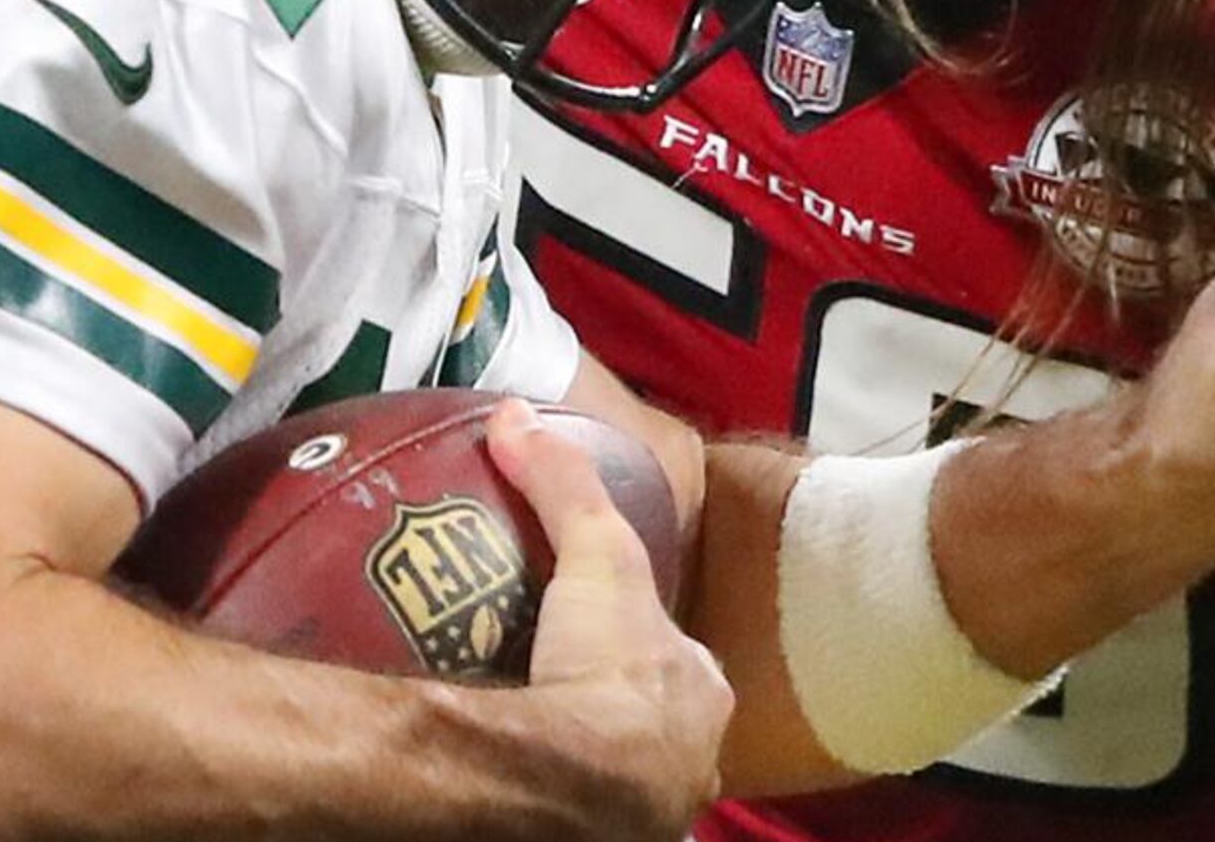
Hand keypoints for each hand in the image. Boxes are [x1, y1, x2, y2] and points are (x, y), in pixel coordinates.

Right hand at [490, 402, 729, 839]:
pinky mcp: (613, 838)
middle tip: (562, 686)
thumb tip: (514, 414)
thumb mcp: (596, 553)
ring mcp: (654, 812)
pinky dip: (569, 802)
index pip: (676, 661)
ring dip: (600, 763)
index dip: (642, 644)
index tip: (601, 633)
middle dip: (627, 709)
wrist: (580, 782)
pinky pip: (590, 816)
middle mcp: (692, 762)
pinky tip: (529, 782)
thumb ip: (562, 482)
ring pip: (634, 780)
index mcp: (701, 697)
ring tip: (541, 738)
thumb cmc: (608, 669)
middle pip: (659, 724)